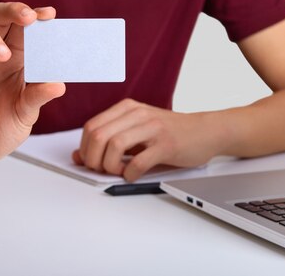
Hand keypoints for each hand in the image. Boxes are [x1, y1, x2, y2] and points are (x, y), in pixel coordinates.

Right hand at [0, 2, 65, 167]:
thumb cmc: (4, 125)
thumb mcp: (27, 113)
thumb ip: (39, 96)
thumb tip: (59, 85)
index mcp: (15, 57)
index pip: (22, 26)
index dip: (35, 16)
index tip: (49, 15)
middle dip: (12, 10)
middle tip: (28, 19)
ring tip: (4, 55)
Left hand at [72, 99, 215, 181]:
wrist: (205, 131)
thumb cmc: (169, 133)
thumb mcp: (136, 131)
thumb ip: (109, 140)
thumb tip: (79, 156)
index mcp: (127, 108)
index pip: (91, 127)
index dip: (86, 149)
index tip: (91, 162)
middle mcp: (137, 114)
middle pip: (99, 135)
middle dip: (94, 159)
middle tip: (102, 170)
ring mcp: (152, 128)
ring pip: (114, 145)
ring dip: (110, 166)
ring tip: (118, 172)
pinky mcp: (166, 144)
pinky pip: (139, 161)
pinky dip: (130, 173)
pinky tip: (133, 175)